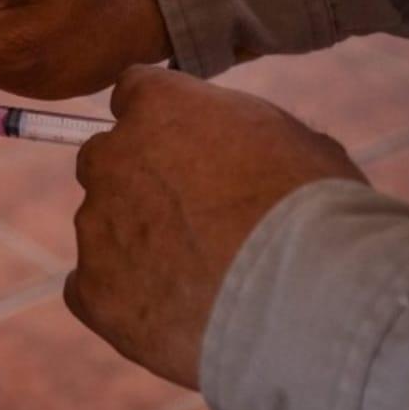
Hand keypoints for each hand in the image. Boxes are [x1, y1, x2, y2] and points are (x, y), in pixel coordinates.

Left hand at [66, 66, 366, 388]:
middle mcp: (112, 157)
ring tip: (201, 279)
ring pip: (103, 229)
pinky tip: (173, 315)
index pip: (133, 94)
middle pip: (104, 160)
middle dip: (136, 183)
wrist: (306, 300)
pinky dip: (125, 302)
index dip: (160, 123)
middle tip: (191, 219)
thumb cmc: (316, 214)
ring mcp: (96, 225)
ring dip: (137, 246)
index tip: (182, 147)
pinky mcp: (92, 290)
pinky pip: (92, 291)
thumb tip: (236, 148)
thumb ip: (237, 134)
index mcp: (159, 106)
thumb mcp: (292, 141)